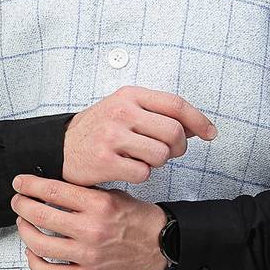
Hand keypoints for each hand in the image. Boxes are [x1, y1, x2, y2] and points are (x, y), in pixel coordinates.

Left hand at [9, 173, 170, 269]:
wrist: (161, 243)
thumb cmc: (138, 219)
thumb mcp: (114, 195)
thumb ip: (85, 193)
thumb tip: (53, 187)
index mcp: (98, 204)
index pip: (53, 191)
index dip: (30, 185)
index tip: (20, 183)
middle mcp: (92, 229)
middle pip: (41, 216)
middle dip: (22, 206)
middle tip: (18, 201)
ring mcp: (88, 254)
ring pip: (41, 245)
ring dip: (25, 231)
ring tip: (23, 223)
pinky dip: (35, 262)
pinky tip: (32, 252)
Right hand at [61, 85, 217, 186]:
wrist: (59, 147)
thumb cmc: (98, 130)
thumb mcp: (126, 110)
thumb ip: (158, 115)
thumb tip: (195, 126)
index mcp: (129, 95)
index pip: (175, 104)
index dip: (199, 120)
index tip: (210, 133)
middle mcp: (121, 112)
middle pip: (173, 132)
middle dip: (178, 148)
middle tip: (169, 153)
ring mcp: (111, 136)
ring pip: (161, 155)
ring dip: (158, 162)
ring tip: (142, 159)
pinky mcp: (105, 161)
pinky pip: (143, 173)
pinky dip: (141, 174)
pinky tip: (127, 168)